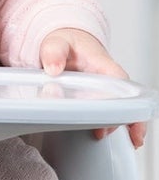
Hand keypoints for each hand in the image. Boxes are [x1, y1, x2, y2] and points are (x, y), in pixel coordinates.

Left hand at [39, 27, 147, 147]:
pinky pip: (105, 113)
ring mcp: (104, 91)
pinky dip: (106, 125)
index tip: (124, 117)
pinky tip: (101, 136)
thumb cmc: (67, 42)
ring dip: (117, 127)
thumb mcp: (56, 42)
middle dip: (125, 121)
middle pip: (125, 104)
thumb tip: (53, 68)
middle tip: (106, 133)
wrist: (65, 42)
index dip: (126, 103)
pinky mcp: (95, 98)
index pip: (122, 86)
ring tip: (103, 137)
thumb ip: (53, 52)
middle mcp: (110, 81)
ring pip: (119, 111)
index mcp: (105, 66)